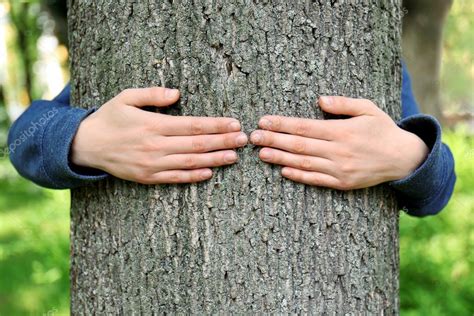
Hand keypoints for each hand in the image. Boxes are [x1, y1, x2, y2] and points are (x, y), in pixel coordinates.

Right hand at [71, 87, 247, 183]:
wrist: (86, 146)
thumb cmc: (109, 118)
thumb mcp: (126, 98)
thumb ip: (152, 94)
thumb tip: (177, 93)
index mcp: (152, 125)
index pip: (193, 125)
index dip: (216, 125)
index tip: (234, 123)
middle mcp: (155, 146)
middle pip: (197, 144)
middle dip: (223, 141)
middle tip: (244, 139)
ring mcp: (152, 164)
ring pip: (190, 162)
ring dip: (214, 160)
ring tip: (234, 157)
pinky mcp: (148, 177)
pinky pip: (175, 178)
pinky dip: (193, 177)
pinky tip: (209, 173)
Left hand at [250, 96, 428, 189]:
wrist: (402, 159)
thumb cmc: (382, 130)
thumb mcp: (368, 109)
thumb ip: (343, 104)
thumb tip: (320, 100)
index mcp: (341, 131)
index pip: (304, 127)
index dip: (282, 124)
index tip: (263, 121)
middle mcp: (338, 150)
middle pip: (298, 145)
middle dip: (273, 140)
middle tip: (252, 137)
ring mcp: (339, 169)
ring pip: (303, 163)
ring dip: (280, 158)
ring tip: (261, 154)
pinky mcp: (342, 183)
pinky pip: (316, 180)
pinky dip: (298, 176)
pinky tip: (283, 171)